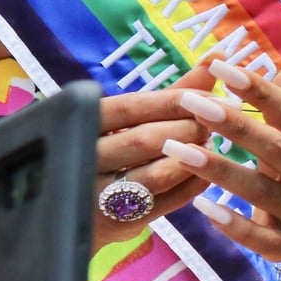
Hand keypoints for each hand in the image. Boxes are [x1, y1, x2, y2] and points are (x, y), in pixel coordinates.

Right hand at [93, 63, 217, 244]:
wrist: (62, 213)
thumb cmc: (107, 152)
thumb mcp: (125, 122)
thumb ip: (171, 93)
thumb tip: (219, 55)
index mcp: (81, 124)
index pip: (132, 107)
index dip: (175, 101)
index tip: (213, 97)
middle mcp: (83, 160)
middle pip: (147, 140)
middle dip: (189, 129)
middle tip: (216, 122)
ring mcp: (97, 197)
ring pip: (157, 174)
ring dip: (193, 157)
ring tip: (210, 144)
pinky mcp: (116, 225)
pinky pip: (165, 204)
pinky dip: (192, 185)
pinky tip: (206, 171)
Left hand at [164, 56, 280, 268]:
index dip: (258, 90)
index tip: (222, 68)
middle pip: (275, 147)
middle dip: (233, 123)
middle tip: (191, 102)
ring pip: (260, 190)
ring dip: (219, 169)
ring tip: (178, 149)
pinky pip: (255, 235)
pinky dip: (230, 222)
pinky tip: (201, 205)